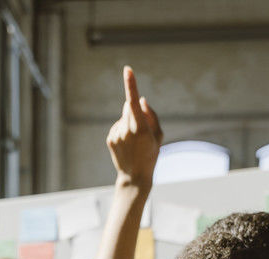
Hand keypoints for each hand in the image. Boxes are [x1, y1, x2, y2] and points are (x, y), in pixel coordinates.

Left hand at [106, 66, 162, 189]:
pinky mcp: (110, 138)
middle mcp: (126, 129)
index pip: (133, 101)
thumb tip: (141, 100)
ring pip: (123, 117)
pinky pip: (117, 127)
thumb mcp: (158, 136)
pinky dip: (123, 131)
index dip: (131, 84)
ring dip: (129, 123)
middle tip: (143, 130)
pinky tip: (127, 145)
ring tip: (135, 142)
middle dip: (136, 112)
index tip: (127, 70)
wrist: (135, 176)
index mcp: (140, 128)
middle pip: (129, 107)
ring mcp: (116, 134)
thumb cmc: (151, 155)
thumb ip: (152, 115)